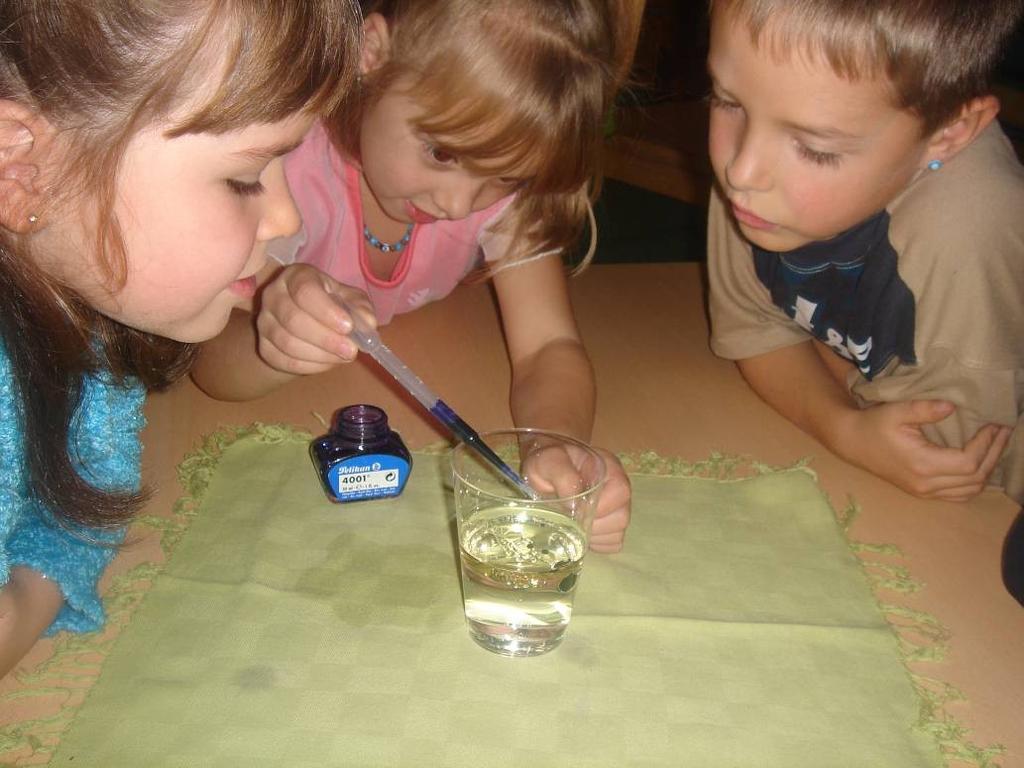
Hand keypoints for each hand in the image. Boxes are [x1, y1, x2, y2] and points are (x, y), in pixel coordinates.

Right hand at [255, 264, 375, 374]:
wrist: (308, 323)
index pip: (305, 290)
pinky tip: (328, 362)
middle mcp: (274, 295)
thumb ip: (361, 309)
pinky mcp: (263, 345)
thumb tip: (368, 324)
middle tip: (351, 350)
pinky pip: (283, 360)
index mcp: (297, 276)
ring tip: (343, 356)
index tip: (348, 327)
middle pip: (293, 319)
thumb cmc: (333, 306)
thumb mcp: (352, 301)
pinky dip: (310, 366)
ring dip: (320, 355)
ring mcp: (264, 321)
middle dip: (326, 339)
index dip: (327, 311)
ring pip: (287, 343)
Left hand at [521, 442, 630, 552]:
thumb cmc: (547, 463)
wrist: (544, 470)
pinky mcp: (612, 524)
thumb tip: (575, 504)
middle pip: (621, 517)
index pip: (620, 492)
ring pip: (618, 532)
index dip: (600, 506)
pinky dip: (596, 543)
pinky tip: (580, 531)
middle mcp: (619, 488)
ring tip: (574, 525)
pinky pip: (613, 542)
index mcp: (609, 468)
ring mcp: (618, 507)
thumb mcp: (548, 461)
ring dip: (593, 535)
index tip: (574, 509)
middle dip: (593, 525)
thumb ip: (562, 475)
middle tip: (571, 521)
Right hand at [839, 399, 1010, 501]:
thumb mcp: (896, 411)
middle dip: (993, 454)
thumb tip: (952, 407)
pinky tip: (978, 464)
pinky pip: (959, 495)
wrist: (851, 442)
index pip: (968, 462)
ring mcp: (924, 491)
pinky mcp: (922, 492)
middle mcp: (925, 484)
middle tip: (1002, 432)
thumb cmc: (873, 425)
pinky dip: (974, 482)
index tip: (993, 425)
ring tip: (994, 446)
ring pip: (970, 490)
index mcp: (921, 464)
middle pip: (975, 478)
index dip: (986, 445)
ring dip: (987, 469)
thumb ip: (925, 409)